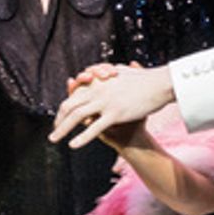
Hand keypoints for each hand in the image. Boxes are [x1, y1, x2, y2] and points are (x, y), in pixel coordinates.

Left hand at [50, 64, 174, 147]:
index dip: (64, 108)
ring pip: (77, 116)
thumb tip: (113, 69)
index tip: (59, 118)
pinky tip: (73, 145)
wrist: (161, 84)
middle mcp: (98, 90)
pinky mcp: (116, 113)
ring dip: (63, 129)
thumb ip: (114, 74)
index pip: (74, 95)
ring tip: (54, 140)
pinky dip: (82, 137)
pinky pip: (95, 128)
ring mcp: (106, 101)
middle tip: (53, 132)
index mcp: (98, 82)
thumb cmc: (146, 80)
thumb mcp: (125, 73)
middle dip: (59, 120)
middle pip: (70, 105)